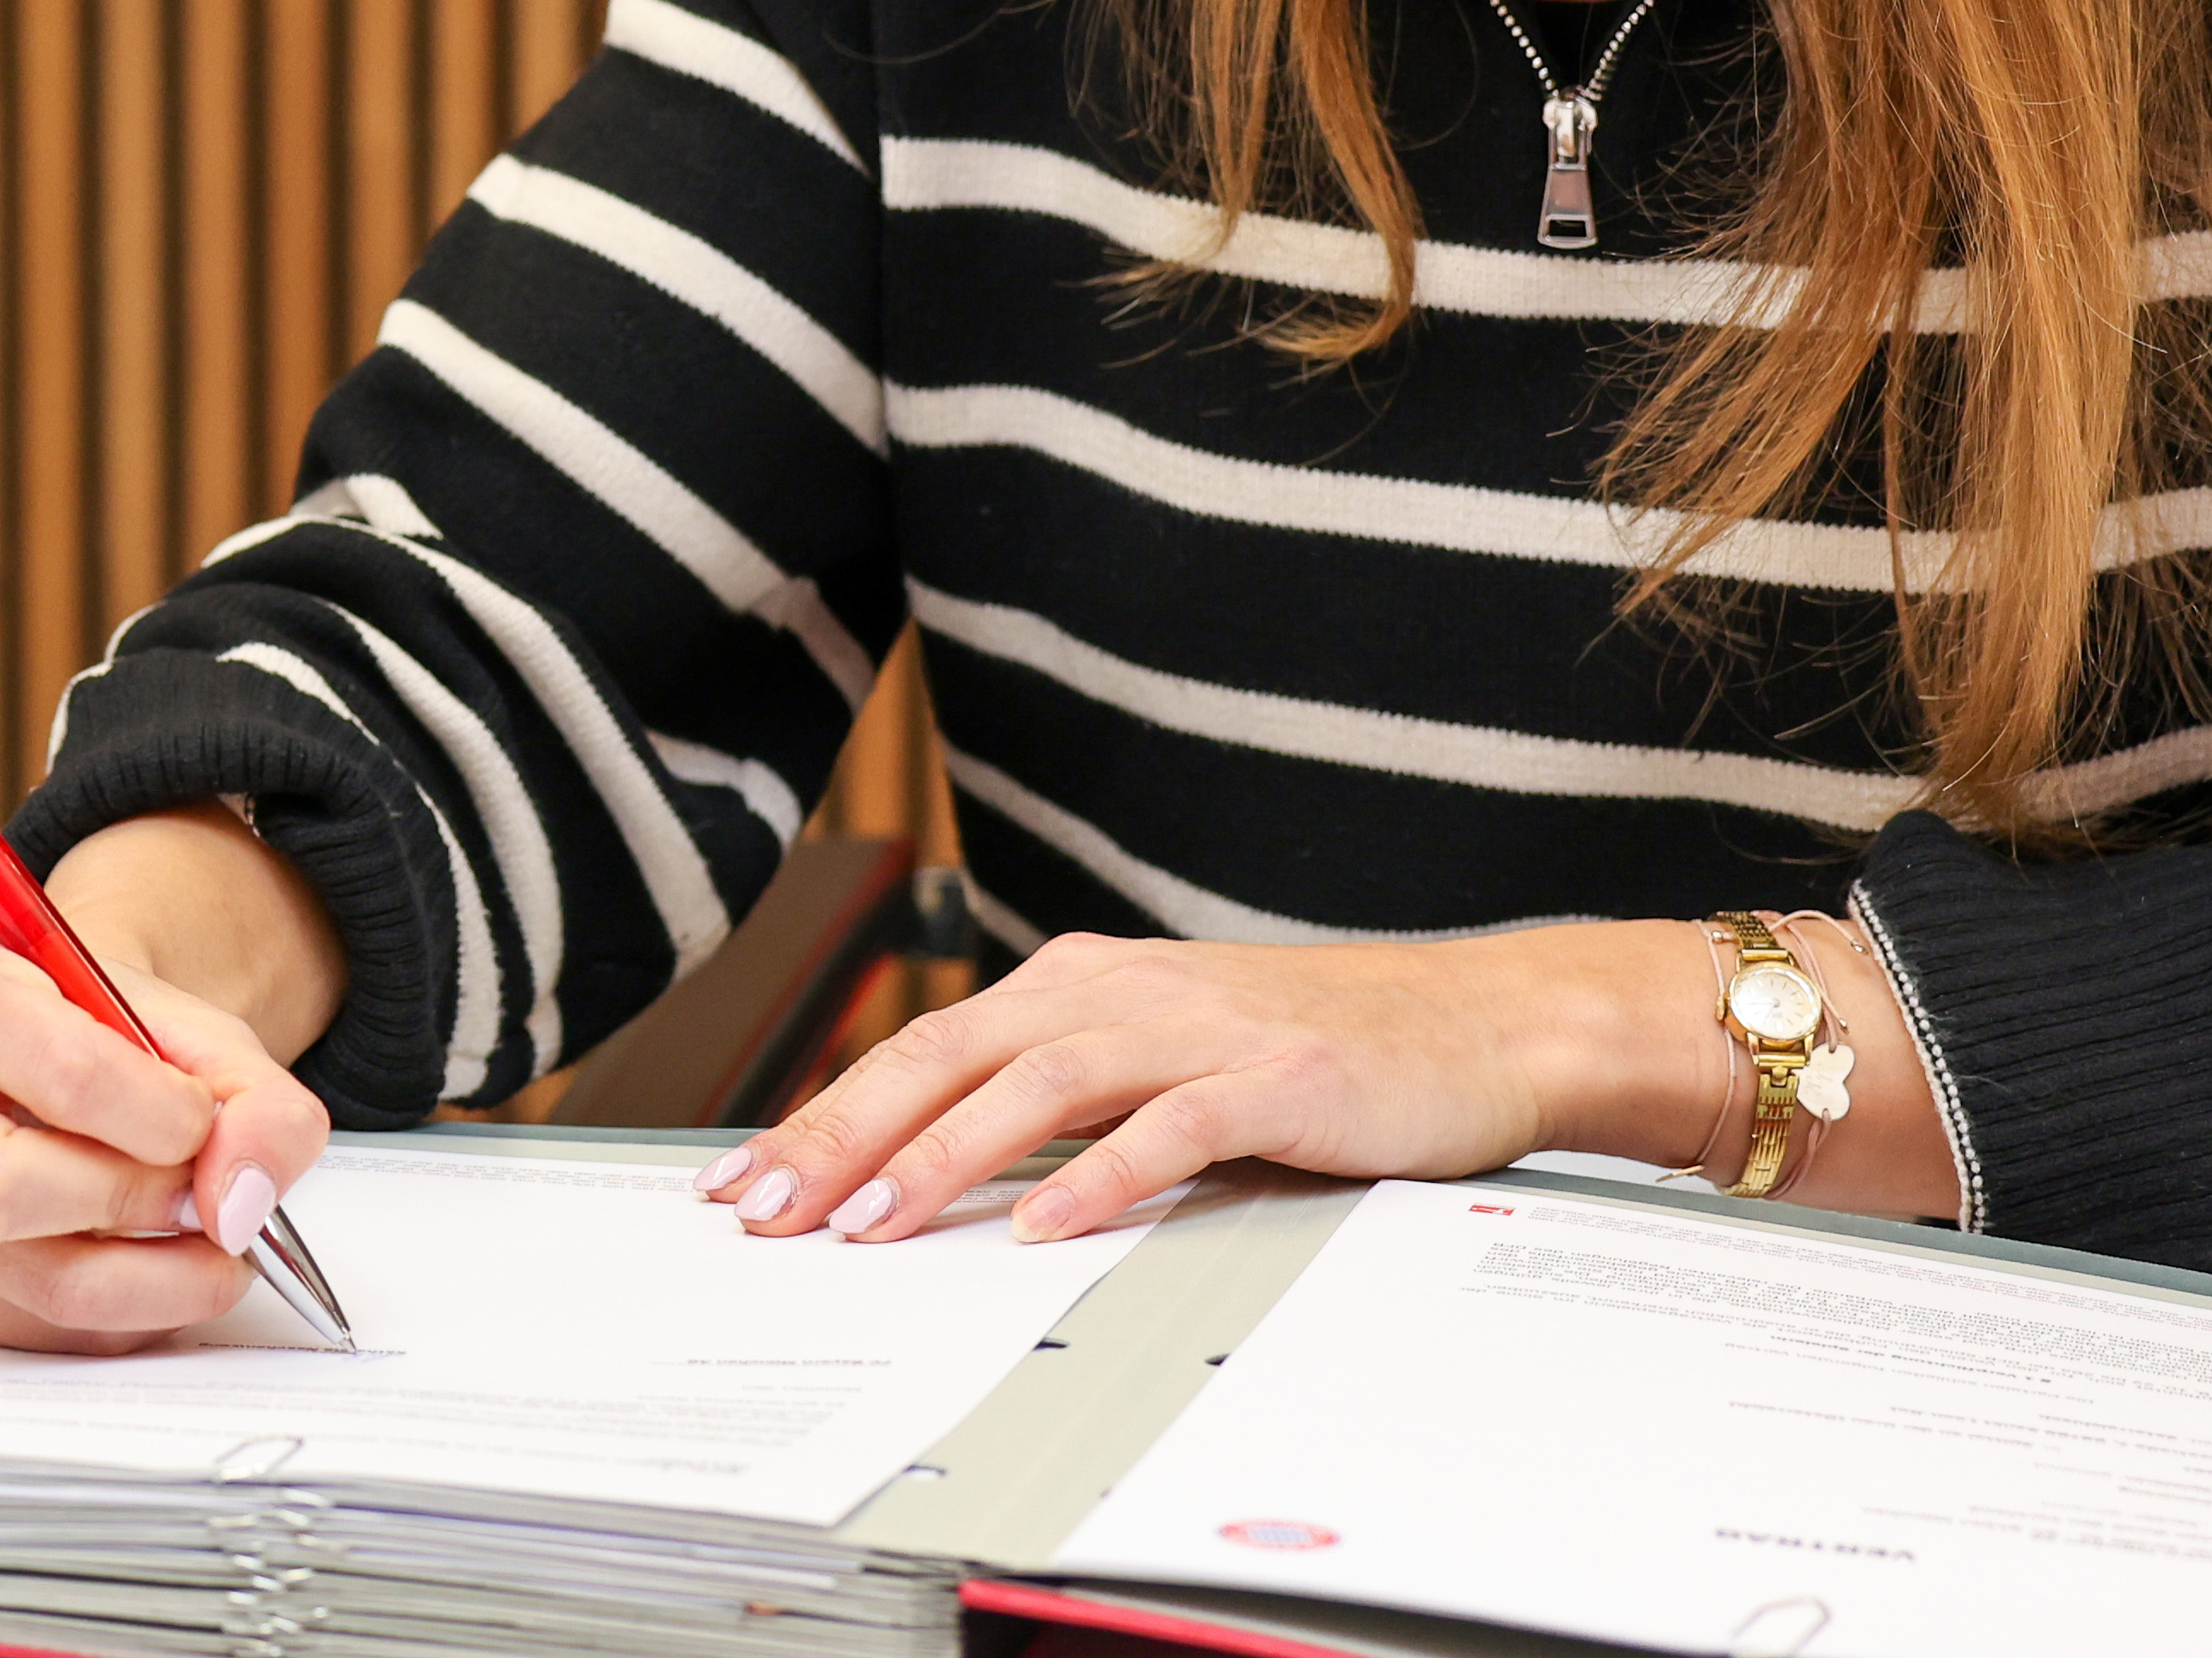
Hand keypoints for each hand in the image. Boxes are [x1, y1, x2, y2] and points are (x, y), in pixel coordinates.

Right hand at [0, 809, 345, 1352]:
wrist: (69, 1068)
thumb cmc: (119, 1043)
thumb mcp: (205, 1037)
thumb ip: (257, 1102)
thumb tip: (241, 1204)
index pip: (63, 1075)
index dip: (166, 1119)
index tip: (207, 1125)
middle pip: (7, 1192)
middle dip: (140, 1207)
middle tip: (206, 1203)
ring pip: (32, 1280)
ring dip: (154, 1282)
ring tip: (206, 1246)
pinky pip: (36, 1333)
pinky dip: (121, 1317)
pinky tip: (148, 1270)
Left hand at [702, 918, 1952, 1243]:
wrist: (1470, 1023)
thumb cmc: (1304, 1050)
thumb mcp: (1155, 1057)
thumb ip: (1050, 1097)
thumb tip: (919, 1165)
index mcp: (1079, 985)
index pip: (920, 1048)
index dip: (822, 1114)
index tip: (741, 1185)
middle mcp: (1121, 991)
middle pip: (951, 1057)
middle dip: (843, 1137)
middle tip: (764, 1212)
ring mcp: (1198, 1030)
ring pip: (1040, 1085)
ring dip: (944, 1157)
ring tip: (871, 1225)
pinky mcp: (1275, 1080)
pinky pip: (1169, 1129)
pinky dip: (1101, 1177)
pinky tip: (1044, 1226)